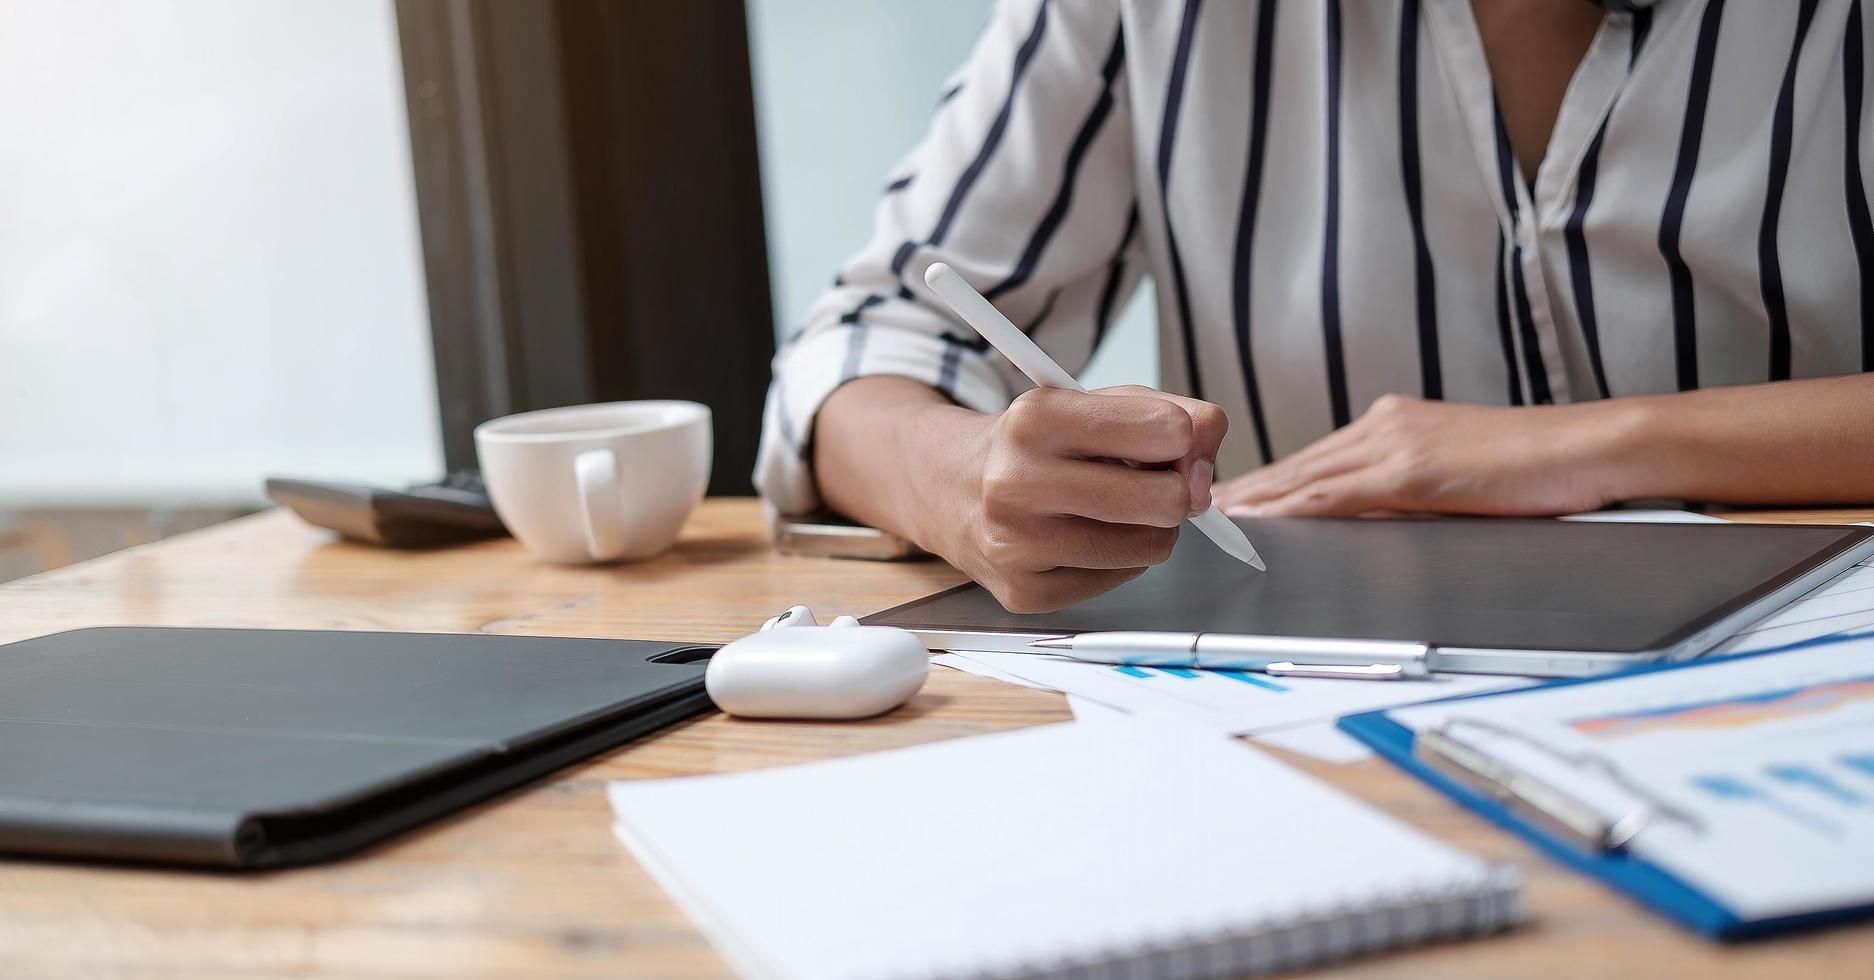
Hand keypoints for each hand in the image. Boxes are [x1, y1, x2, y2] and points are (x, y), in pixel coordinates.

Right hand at [909, 385, 1226, 612]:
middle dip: (1178, 490)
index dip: (1186, 438)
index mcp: (1034, 419)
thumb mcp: (1090, 402)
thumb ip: (1165, 412)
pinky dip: (1119, 557)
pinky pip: (1120, 579)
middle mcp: (1016, 483)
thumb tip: (1208, 455)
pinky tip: (1086, 535)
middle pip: (1165, 499)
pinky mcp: (1023, 592)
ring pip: (1150, 547)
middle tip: (1160, 480)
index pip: (1166, 431)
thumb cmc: (1036, 443)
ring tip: (1116, 507)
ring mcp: (1016, 545)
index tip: (1173, 442)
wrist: (949, 487)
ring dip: (1151, 527)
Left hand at [1213, 395, 1619, 517]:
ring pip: (1304, 477)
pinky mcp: (1413, 468)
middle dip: (1245, 495)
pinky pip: (1337, 493)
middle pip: (1296, 467)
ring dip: (1255, 504)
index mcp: (1395, 424)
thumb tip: (1368, 526)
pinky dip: (1293, 511)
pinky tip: (1263, 526)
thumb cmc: (1544, 469)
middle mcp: (1385, 424)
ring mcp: (1397, 442)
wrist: (1597, 446)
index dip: (1266, 486)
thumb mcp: (1460, 481)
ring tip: (1209, 527)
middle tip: (1192, 515)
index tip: (1226, 506)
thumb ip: (1410, 495)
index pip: (1314, 461)